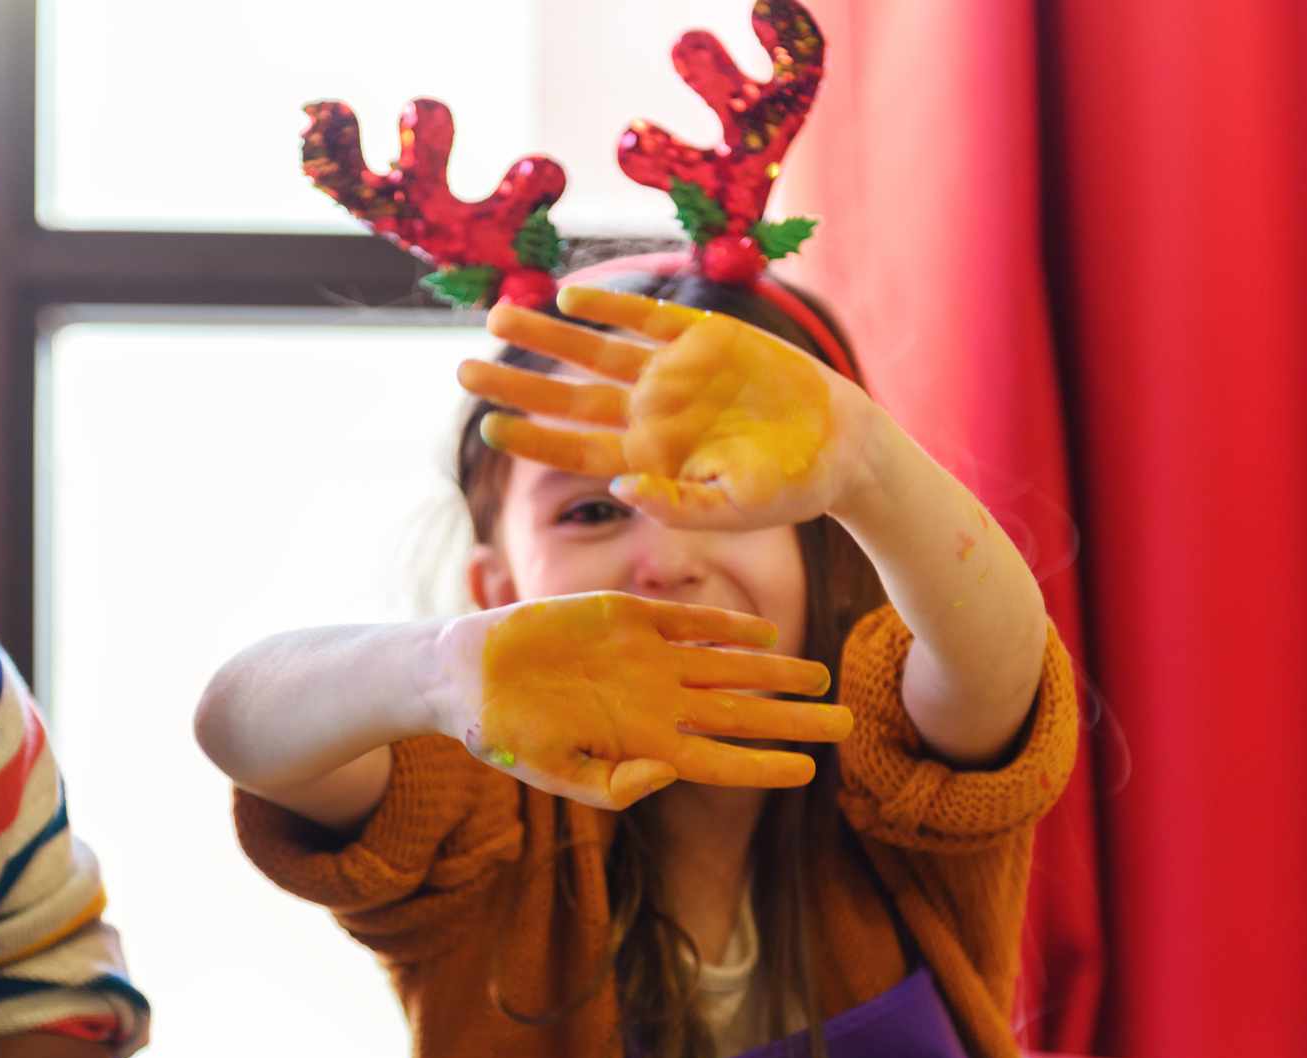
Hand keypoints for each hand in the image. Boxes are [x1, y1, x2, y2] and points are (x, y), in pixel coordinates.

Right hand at [426, 592, 852, 808]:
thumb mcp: (554, 774)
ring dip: (775, 673)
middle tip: (846, 725)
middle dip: (794, 720)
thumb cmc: (506, 736)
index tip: (809, 772)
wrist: (467, 674)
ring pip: (728, 668)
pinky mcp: (628, 617)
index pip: (720, 762)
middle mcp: (657, 703)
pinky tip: (764, 634)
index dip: (765, 767)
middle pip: (741, 714)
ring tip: (821, 678)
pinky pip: (690, 622)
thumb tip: (668, 779)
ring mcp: (647, 659)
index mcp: (644, 747)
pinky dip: (728, 627)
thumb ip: (613, 786)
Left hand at [457, 288, 879, 529]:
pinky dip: (609, 307)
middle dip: (516, 382)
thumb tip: (618, 488)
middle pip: (566, 397)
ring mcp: (672, 374)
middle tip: (462, 369)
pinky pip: (645, 317)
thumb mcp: (733, 509)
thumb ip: (676, 506)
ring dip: (545, 336)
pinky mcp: (704, 338)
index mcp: (648, 460)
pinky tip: (568, 298)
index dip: (531, 438)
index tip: (490, 426)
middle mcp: (649, 415)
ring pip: (593, 351)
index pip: (573, 450)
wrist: (843, 446)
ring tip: (497, 317)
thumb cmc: (788, 489)